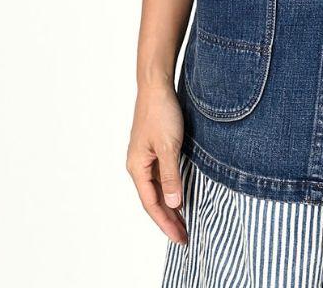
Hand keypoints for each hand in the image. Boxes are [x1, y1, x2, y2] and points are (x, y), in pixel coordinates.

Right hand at [126, 82, 188, 244]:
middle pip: (153, 199)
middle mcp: (138, 165)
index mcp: (137, 167)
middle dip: (169, 219)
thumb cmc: (160, 112)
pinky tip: (180, 194)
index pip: (152, 204)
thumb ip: (170, 176)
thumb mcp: (169, 146)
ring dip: (170, 205)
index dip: (166, 223)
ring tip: (184, 221)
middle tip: (185, 236)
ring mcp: (145, 157)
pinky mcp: (153, 148)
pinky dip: (170, 189)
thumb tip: (173, 203)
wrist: (156, 85)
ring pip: (157, 189)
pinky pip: (161, 176)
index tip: (180, 237)